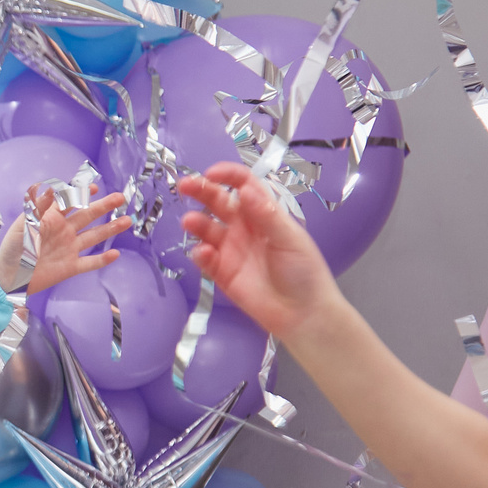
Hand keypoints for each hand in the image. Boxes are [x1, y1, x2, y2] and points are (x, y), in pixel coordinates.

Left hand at [5, 183, 129, 296]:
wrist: (8, 276)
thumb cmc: (12, 248)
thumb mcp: (23, 224)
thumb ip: (38, 208)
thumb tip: (52, 189)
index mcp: (52, 219)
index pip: (70, 202)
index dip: (82, 193)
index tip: (94, 187)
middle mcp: (64, 232)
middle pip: (88, 216)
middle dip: (104, 206)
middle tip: (120, 198)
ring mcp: (68, 249)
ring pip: (93, 236)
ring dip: (110, 229)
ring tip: (127, 221)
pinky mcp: (70, 267)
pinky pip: (90, 262)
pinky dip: (102, 260)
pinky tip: (115, 254)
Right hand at [175, 160, 339, 339]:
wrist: (302, 313)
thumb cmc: (303, 271)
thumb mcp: (290, 238)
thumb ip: (266, 214)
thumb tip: (245, 190)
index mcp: (263, 213)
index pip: (243, 185)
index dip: (227, 175)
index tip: (211, 173)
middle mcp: (243, 227)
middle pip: (218, 201)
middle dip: (201, 191)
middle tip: (184, 186)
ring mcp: (230, 250)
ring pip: (206, 228)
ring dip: (196, 222)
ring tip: (190, 222)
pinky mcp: (221, 273)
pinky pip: (205, 258)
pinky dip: (200, 254)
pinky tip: (203, 254)